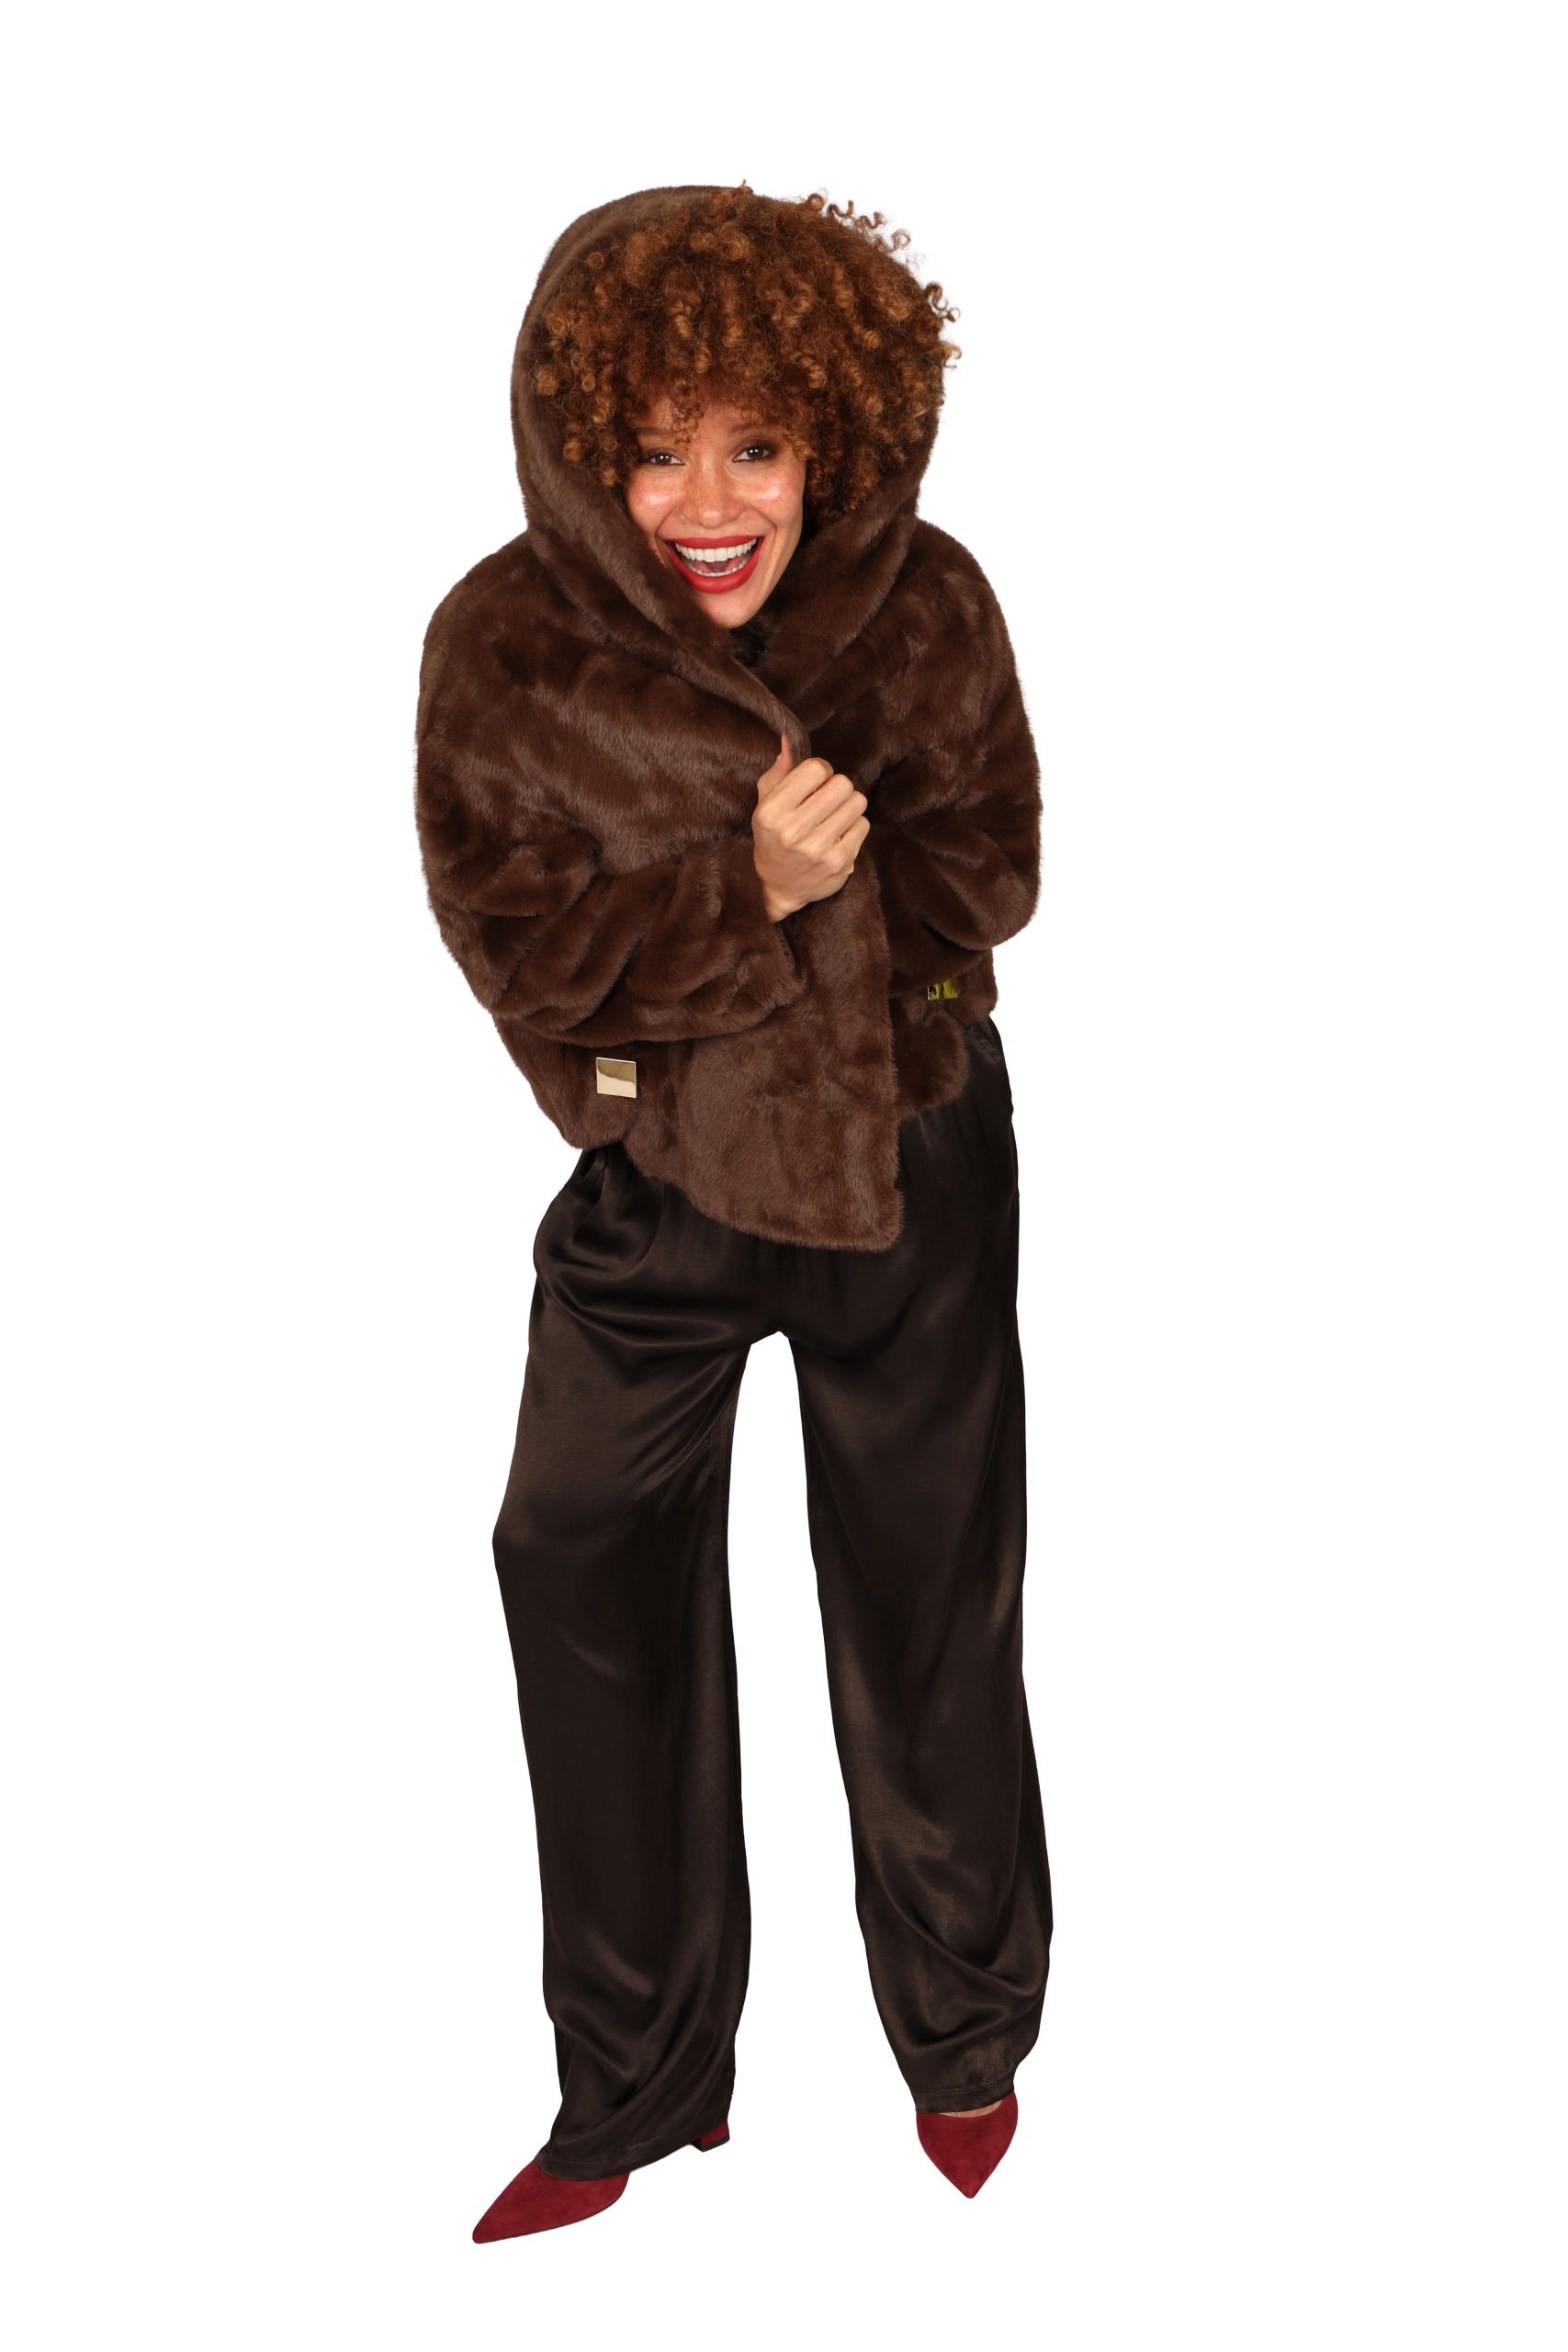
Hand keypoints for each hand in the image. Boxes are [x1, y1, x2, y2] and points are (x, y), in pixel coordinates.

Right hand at [752, 734, 869, 921]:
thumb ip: (779, 771)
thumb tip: (789, 739)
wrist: (779, 886)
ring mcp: (818, 849)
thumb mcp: (766, 804)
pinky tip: (839, 835)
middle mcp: (793, 831)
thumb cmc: (774, 837)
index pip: (816, 769)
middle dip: (838, 787)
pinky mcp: (839, 863)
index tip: (816, 782)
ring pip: (857, 802)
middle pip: (841, 784)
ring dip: (848, 805)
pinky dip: (854, 826)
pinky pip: (863, 825)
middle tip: (828, 799)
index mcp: (772, 811)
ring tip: (834, 816)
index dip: (821, 770)